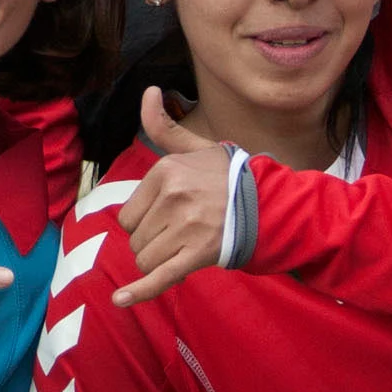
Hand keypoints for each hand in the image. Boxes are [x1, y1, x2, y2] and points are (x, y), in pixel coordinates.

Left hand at [114, 88, 235, 304]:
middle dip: (154, 242)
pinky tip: (120, 301)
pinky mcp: (199, 254)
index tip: (172, 216)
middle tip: (184, 232)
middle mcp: (173, 197)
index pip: (129, 214)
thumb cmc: (228, 177)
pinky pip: (160, 276)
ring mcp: (186, 227)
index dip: (146, 221)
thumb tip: (149, 91)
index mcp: (166, 172)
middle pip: (135, 239)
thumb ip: (165, 126)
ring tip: (188, 246)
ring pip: (146, 259)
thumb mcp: (196, 147)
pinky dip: (139, 292)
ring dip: (161, 261)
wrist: (271, 204)